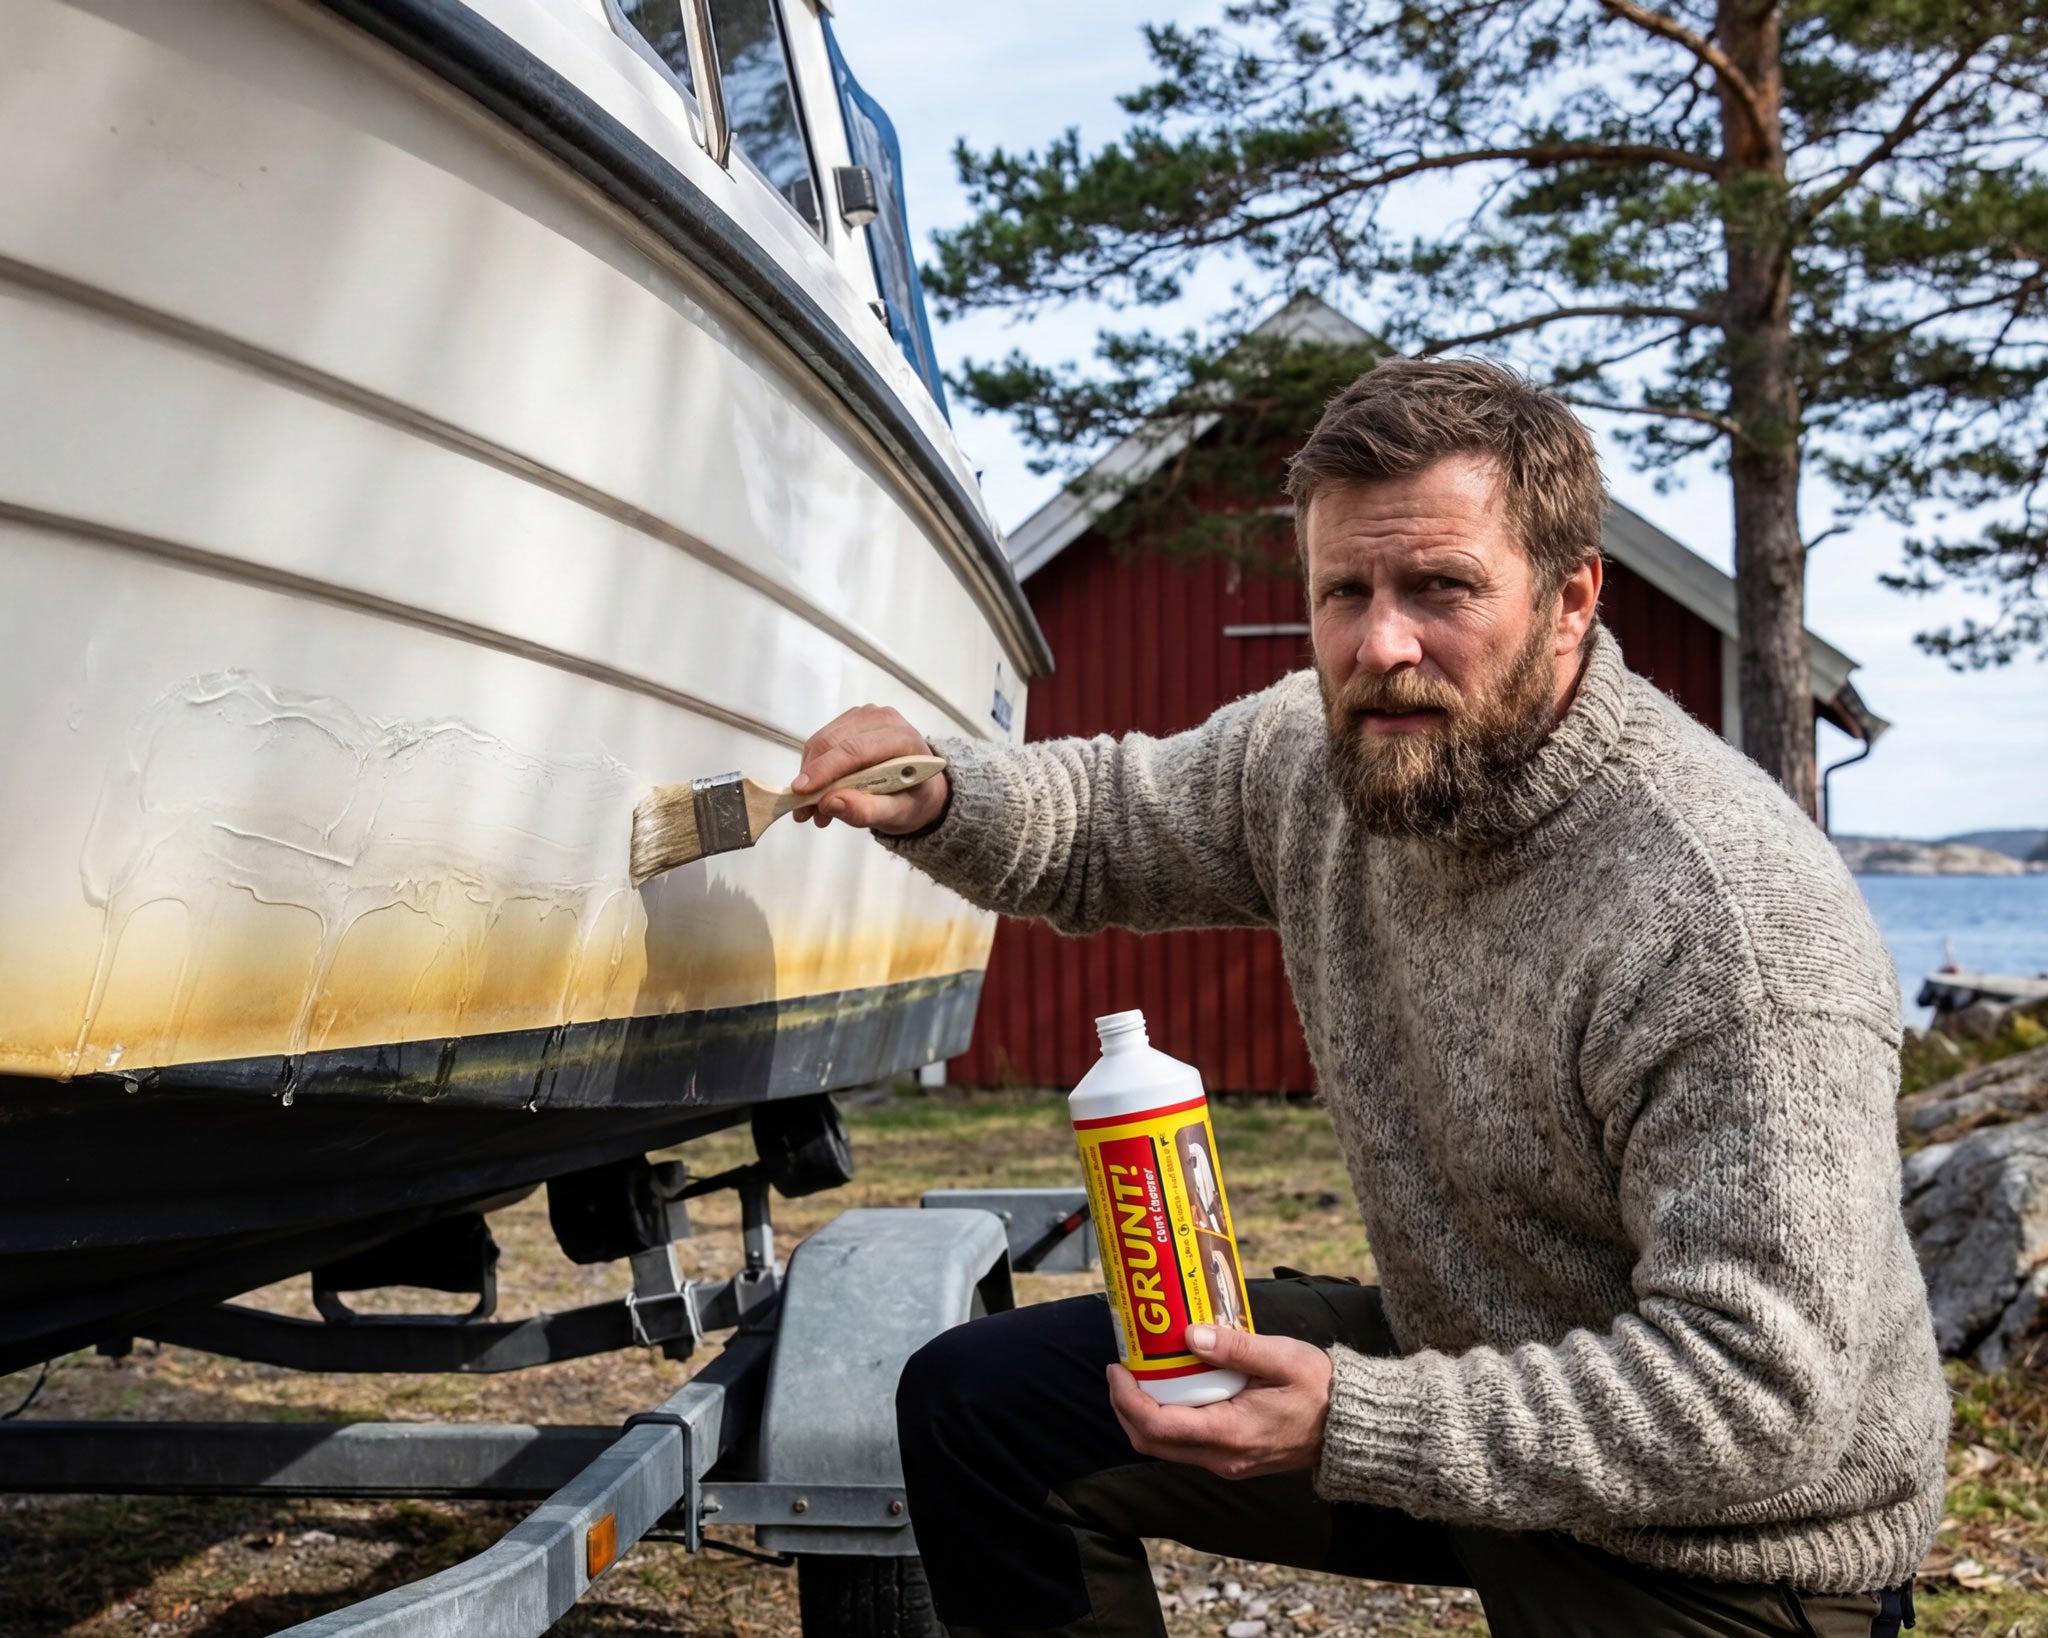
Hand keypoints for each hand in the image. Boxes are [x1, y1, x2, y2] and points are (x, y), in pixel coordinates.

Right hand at [792, 705, 948, 835]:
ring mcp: (865, 716)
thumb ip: (867, 811)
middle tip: (804, 812)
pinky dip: (813, 769)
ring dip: (810, 776)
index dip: (825, 769)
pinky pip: (821, 742)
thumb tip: (831, 802)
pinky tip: (821, 792)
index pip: (855, 749)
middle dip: (812, 778)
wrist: (920, 788)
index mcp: (902, 739)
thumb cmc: (913, 798)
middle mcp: (883, 720)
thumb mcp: (898, 814)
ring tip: (815, 809)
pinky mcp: (850, 721)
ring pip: (821, 742)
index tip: (801, 790)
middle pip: (833, 742)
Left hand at [1107, 1324, 1331, 1479]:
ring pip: (1166, 1447)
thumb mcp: (1282, 1358)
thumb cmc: (1321, 1389)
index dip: (1127, 1398)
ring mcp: (1227, 1462)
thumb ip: (1236, 1347)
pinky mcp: (1232, 1458)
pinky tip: (1175, 1386)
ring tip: (1144, 1373)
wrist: (1352, 1428)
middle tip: (1122, 1369)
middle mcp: (1222, 1457)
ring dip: (1145, 1412)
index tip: (1118, 1367)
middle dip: (1126, 1406)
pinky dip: (1168, 1418)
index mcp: (1230, 1433)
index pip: (1157, 1426)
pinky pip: (1186, 1444)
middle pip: (1151, 1442)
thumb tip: (1190, 1335)